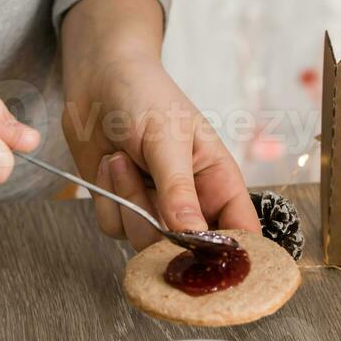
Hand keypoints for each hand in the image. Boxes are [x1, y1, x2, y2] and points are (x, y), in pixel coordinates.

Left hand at [61, 0, 260, 250]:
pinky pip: (115, 229)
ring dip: (128, 203)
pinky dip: (106, 199)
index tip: (210, 260)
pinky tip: (109, 165)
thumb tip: (192, 235)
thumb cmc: (144, 95)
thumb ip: (179, 191)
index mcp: (220, 183)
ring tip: (122, 159)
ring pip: (145, 244)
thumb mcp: (167, 138)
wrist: (97, 79)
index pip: (243, 234)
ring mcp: (157, 210)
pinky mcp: (125, 211)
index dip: (234, 256)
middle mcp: (192, 204)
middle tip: (148, 189)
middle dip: (161, 228)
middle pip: (188, 251)